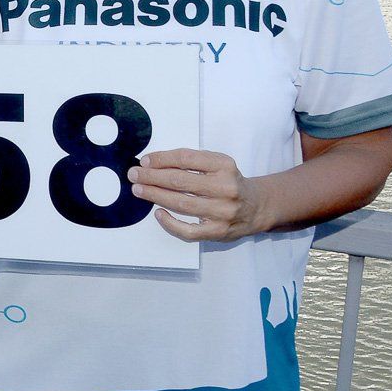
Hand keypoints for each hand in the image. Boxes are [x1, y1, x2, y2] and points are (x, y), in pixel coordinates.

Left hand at [130, 149, 269, 242]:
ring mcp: (223, 212)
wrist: (257, 207)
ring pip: (182, 203)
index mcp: (224, 166)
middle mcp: (226, 188)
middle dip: (152, 177)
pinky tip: (158, 213)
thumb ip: (191, 162)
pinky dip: (170, 223)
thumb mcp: (218, 164)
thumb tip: (152, 163)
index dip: (162, 159)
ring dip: (155, 196)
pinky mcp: (218, 231)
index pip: (186, 159)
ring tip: (139, 190)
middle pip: (180, 181)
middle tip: (134, 175)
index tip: (145, 161)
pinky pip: (189, 230)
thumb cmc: (228, 182)